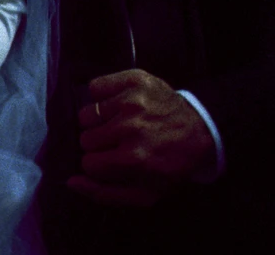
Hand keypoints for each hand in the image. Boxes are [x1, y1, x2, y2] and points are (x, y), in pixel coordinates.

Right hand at [66, 69, 215, 207]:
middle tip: (119, 143)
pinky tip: (117, 104)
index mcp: (133, 159)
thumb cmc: (172, 164)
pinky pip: (95, 87)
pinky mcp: (134, 80)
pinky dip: (101, 96)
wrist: (203, 130)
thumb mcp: (146, 194)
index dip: (100, 165)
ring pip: (87, 114)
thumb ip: (105, 194)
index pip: (88, 163)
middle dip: (99, 144)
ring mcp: (132, 100)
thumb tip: (71, 182)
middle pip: (86, 138)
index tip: (114, 162)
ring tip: (119, 124)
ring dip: (99, 121)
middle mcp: (130, 127)